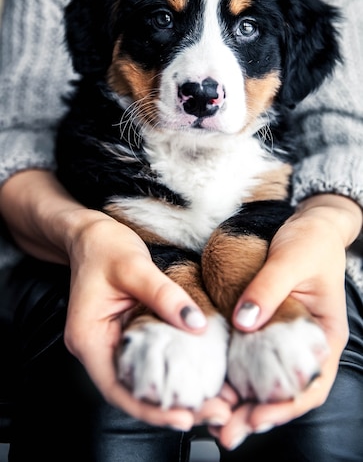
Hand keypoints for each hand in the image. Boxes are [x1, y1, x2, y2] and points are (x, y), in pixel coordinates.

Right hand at [64, 212, 231, 428]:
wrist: (92, 234)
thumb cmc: (105, 247)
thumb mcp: (134, 266)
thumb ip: (163, 295)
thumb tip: (196, 325)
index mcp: (89, 338)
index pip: (116, 388)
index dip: (149, 410)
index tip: (183, 419)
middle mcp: (98, 349)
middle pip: (134, 392)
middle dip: (173, 409)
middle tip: (216, 413)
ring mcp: (113, 344)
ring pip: (144, 381)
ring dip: (178, 394)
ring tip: (217, 402)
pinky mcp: (128, 336)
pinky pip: (151, 362)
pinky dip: (175, 372)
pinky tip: (203, 376)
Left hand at [209, 194, 361, 449]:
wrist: (309, 226)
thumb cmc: (310, 241)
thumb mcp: (291, 260)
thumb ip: (268, 289)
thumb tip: (244, 322)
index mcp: (324, 335)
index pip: (311, 384)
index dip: (285, 407)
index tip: (257, 416)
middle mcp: (305, 344)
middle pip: (284, 391)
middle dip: (256, 415)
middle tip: (225, 431)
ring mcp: (284, 339)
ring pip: (265, 381)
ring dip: (242, 402)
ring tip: (213, 418)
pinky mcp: (266, 328)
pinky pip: (251, 359)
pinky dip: (235, 376)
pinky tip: (215, 386)